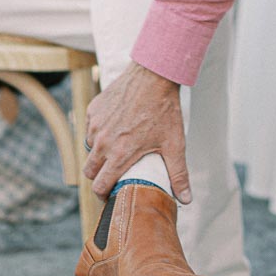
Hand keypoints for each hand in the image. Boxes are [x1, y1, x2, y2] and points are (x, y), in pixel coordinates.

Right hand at [83, 62, 190, 202]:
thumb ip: (178, 174)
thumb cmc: (164, 110)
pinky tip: (115, 129)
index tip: (111, 195)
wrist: (154, 75)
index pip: (100, 186)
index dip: (104, 195)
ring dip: (99, 154)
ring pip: (89, 149)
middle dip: (99, 177)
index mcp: (120, 154)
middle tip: (113, 175)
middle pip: (90, 171)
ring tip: (116, 150)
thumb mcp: (174, 144)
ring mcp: (96, 124)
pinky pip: (90, 129)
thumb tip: (186, 199)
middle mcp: (102, 141)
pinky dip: (98, 133)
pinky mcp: (93, 110)